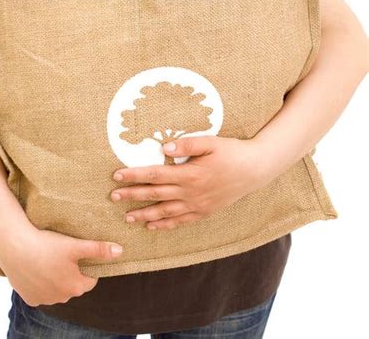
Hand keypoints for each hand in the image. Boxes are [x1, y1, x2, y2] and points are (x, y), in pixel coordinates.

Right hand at [0, 225, 122, 306]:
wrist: (15, 248)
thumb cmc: (47, 245)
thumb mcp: (75, 245)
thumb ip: (98, 249)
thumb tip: (120, 251)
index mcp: (76, 287)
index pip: (90, 278)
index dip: (86, 264)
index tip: (78, 252)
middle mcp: (62, 298)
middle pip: (73, 283)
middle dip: (71, 271)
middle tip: (62, 252)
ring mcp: (44, 300)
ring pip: (56, 288)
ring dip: (55, 277)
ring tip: (48, 258)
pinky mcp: (30, 298)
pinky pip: (40, 290)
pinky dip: (40, 281)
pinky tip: (37, 267)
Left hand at [110, 135, 266, 229]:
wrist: (255, 170)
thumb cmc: (231, 152)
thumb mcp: (211, 142)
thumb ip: (187, 144)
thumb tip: (165, 148)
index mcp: (190, 174)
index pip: (155, 175)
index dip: (135, 175)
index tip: (117, 175)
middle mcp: (191, 193)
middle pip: (155, 195)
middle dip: (132, 196)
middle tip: (113, 197)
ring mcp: (197, 205)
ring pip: (165, 213)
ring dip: (145, 215)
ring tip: (127, 217)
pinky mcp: (204, 212)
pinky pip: (180, 222)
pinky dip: (165, 225)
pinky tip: (152, 227)